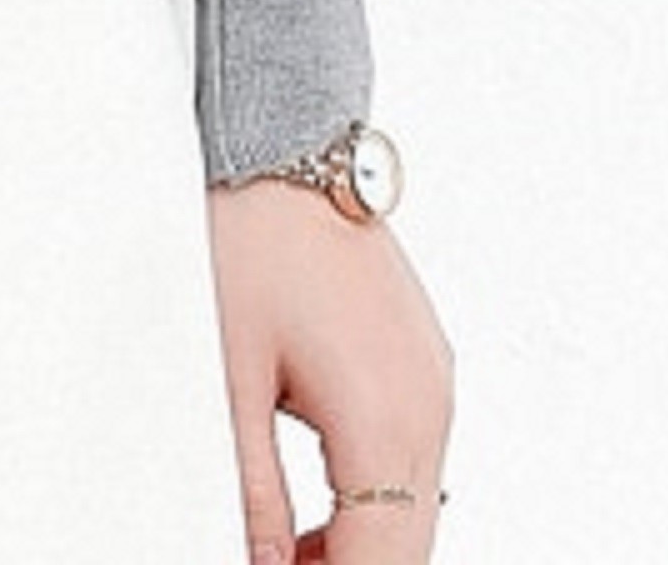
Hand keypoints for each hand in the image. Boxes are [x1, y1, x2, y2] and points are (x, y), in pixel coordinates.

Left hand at [205, 178, 452, 564]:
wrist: (286, 145)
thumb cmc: (251, 242)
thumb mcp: (232, 377)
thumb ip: (254, 489)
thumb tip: (260, 562)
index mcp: (386, 417)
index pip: (383, 562)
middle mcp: (429, 406)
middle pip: (408, 546)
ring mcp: (434, 382)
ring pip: (414, 509)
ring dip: (361, 545)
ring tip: (283, 553)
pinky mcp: (424, 363)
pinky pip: (413, 460)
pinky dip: (373, 497)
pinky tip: (313, 508)